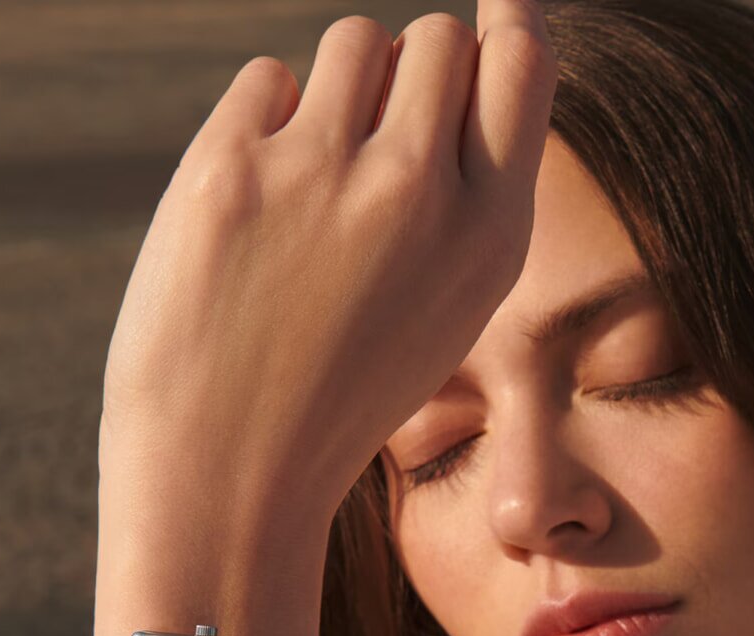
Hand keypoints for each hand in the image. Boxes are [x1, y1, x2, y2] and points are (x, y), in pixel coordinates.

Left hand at [96, 2, 556, 567]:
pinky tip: (261, 207)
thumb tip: (458, 57)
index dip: (505, 26)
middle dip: (414, 72)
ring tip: (319, 181)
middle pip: (438, 39)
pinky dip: (268, 125)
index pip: (523, 63)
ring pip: (355, 44)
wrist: (233, 471)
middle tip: (380, 143)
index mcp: (490, 240)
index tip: (491, 13)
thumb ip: (467, 198)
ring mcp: (323, 174)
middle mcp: (419, 194)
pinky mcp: (231, 168)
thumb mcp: (446, 311)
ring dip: (341, 90)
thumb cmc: (343, 393)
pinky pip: (270, 80)